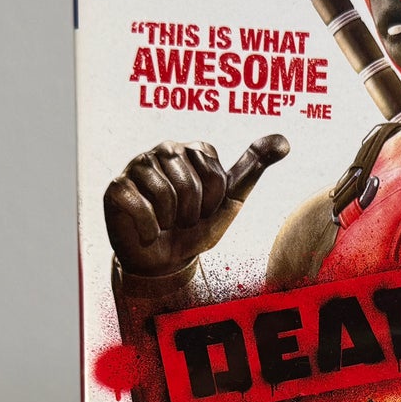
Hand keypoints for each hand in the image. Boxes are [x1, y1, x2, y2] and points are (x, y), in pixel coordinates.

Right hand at [104, 135, 288, 278]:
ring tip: (164, 223)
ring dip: (169, 221)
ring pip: (163, 194)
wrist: (164, 262)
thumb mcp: (230, 201)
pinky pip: (138, 205)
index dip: (212, 203)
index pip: (215, 175)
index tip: (203, 210)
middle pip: (188, 184)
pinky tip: (147, 231)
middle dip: (191, 214)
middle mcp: (164, 150)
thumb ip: (254, 168)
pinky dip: (148, 228)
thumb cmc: (196, 228)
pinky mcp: (116, 186)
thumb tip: (284, 140)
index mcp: (193, 150)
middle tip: (182, 220)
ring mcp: (137, 165)